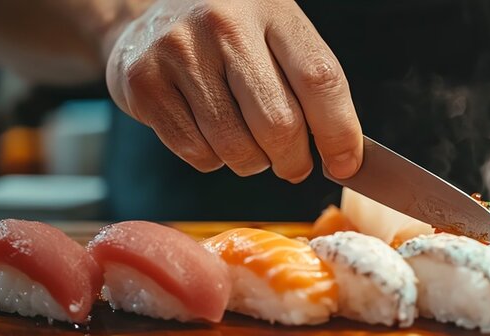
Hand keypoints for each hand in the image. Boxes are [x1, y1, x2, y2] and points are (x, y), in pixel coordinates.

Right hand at [105, 0, 361, 180]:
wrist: (154, 14)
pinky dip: (213, 159)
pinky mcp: (142, 83)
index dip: (339, 133)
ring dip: (253, 163)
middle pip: (279, 124)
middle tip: (294, 165)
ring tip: (248, 141)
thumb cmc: (234, 35)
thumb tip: (345, 158)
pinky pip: (197, 153)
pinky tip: (211, 132)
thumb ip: (312, 87)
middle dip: (293, 160)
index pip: (320, 80)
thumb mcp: (279, 36)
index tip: (346, 165)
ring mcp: (178, 51)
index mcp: (272, 9)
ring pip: (236, 148)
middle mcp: (223, 23)